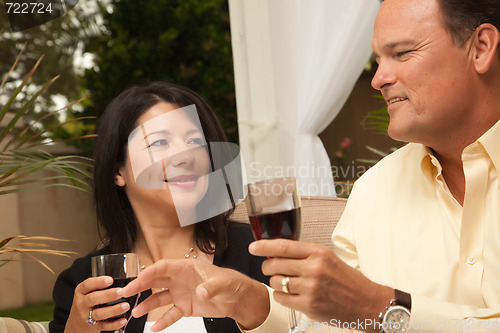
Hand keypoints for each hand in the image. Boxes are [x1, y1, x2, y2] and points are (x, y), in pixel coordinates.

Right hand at [63, 276, 130, 332]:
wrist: (76, 325)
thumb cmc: (86, 305)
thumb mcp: (87, 293)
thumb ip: (99, 288)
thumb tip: (121, 283)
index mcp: (81, 292)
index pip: (87, 285)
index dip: (98, 282)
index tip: (110, 280)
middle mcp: (81, 304)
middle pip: (93, 299)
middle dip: (108, 295)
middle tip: (121, 292)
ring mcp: (86, 316)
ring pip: (99, 313)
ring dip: (113, 309)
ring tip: (125, 305)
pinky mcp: (92, 327)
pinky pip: (104, 326)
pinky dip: (114, 324)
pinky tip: (123, 319)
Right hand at [121, 259, 269, 331]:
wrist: (238, 298)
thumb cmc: (231, 283)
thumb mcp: (223, 283)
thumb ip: (211, 287)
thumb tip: (200, 292)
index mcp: (187, 268)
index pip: (163, 267)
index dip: (149, 273)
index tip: (137, 280)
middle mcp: (180, 279)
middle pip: (156, 281)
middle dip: (140, 286)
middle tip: (126, 293)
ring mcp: (181, 293)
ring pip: (159, 298)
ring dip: (147, 304)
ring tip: (135, 312)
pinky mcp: (185, 307)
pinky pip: (170, 314)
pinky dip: (162, 321)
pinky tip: (154, 327)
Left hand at [249, 239, 393, 331]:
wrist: (367, 302)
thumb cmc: (349, 281)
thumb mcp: (329, 259)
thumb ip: (305, 255)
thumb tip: (277, 253)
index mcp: (319, 253)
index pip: (283, 246)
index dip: (264, 245)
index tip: (254, 246)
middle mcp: (314, 269)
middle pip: (275, 264)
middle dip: (267, 265)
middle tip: (270, 267)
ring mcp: (311, 288)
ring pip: (275, 282)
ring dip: (275, 282)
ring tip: (286, 282)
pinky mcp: (309, 306)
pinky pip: (281, 298)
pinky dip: (281, 296)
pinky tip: (290, 294)